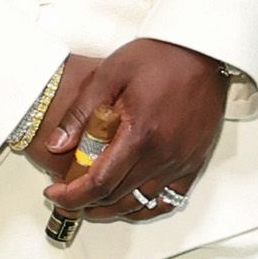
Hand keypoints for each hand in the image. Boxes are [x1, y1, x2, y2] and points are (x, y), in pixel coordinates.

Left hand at [32, 38, 231, 221]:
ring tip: (91, 203)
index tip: (55, 193)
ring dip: (112, 209)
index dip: (72, 195)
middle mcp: (163, 155)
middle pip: (117, 197)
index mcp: (140, 135)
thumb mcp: (108, 75)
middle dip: (86, 203)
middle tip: (67, 195)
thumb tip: (57, 144)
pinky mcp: (195, 161)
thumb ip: (80, 113)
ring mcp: (182, 161)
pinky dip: (145, 207)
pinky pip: (169, 199)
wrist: (202, 49)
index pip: (100, 183)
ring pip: (141, 204)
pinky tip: (129, 203)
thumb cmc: (159, 56)